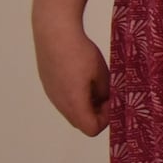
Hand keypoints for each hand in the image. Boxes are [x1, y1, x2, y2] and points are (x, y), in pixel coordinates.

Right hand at [34, 19, 110, 136]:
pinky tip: (84, 75)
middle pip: (81, 122)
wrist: (54, 32)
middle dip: (98, 112)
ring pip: (73, 110)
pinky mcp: (49, 85)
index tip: (113, 101)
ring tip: (97, 82)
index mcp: (74, 103)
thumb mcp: (102, 72)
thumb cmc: (79, 52)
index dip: (106, 119)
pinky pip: (65, 99)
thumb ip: (106, 91)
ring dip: (88, 103)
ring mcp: (52, 94)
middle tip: (109, 93)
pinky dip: (77, 95)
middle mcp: (60, 103)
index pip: (91, 129)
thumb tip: (107, 101)